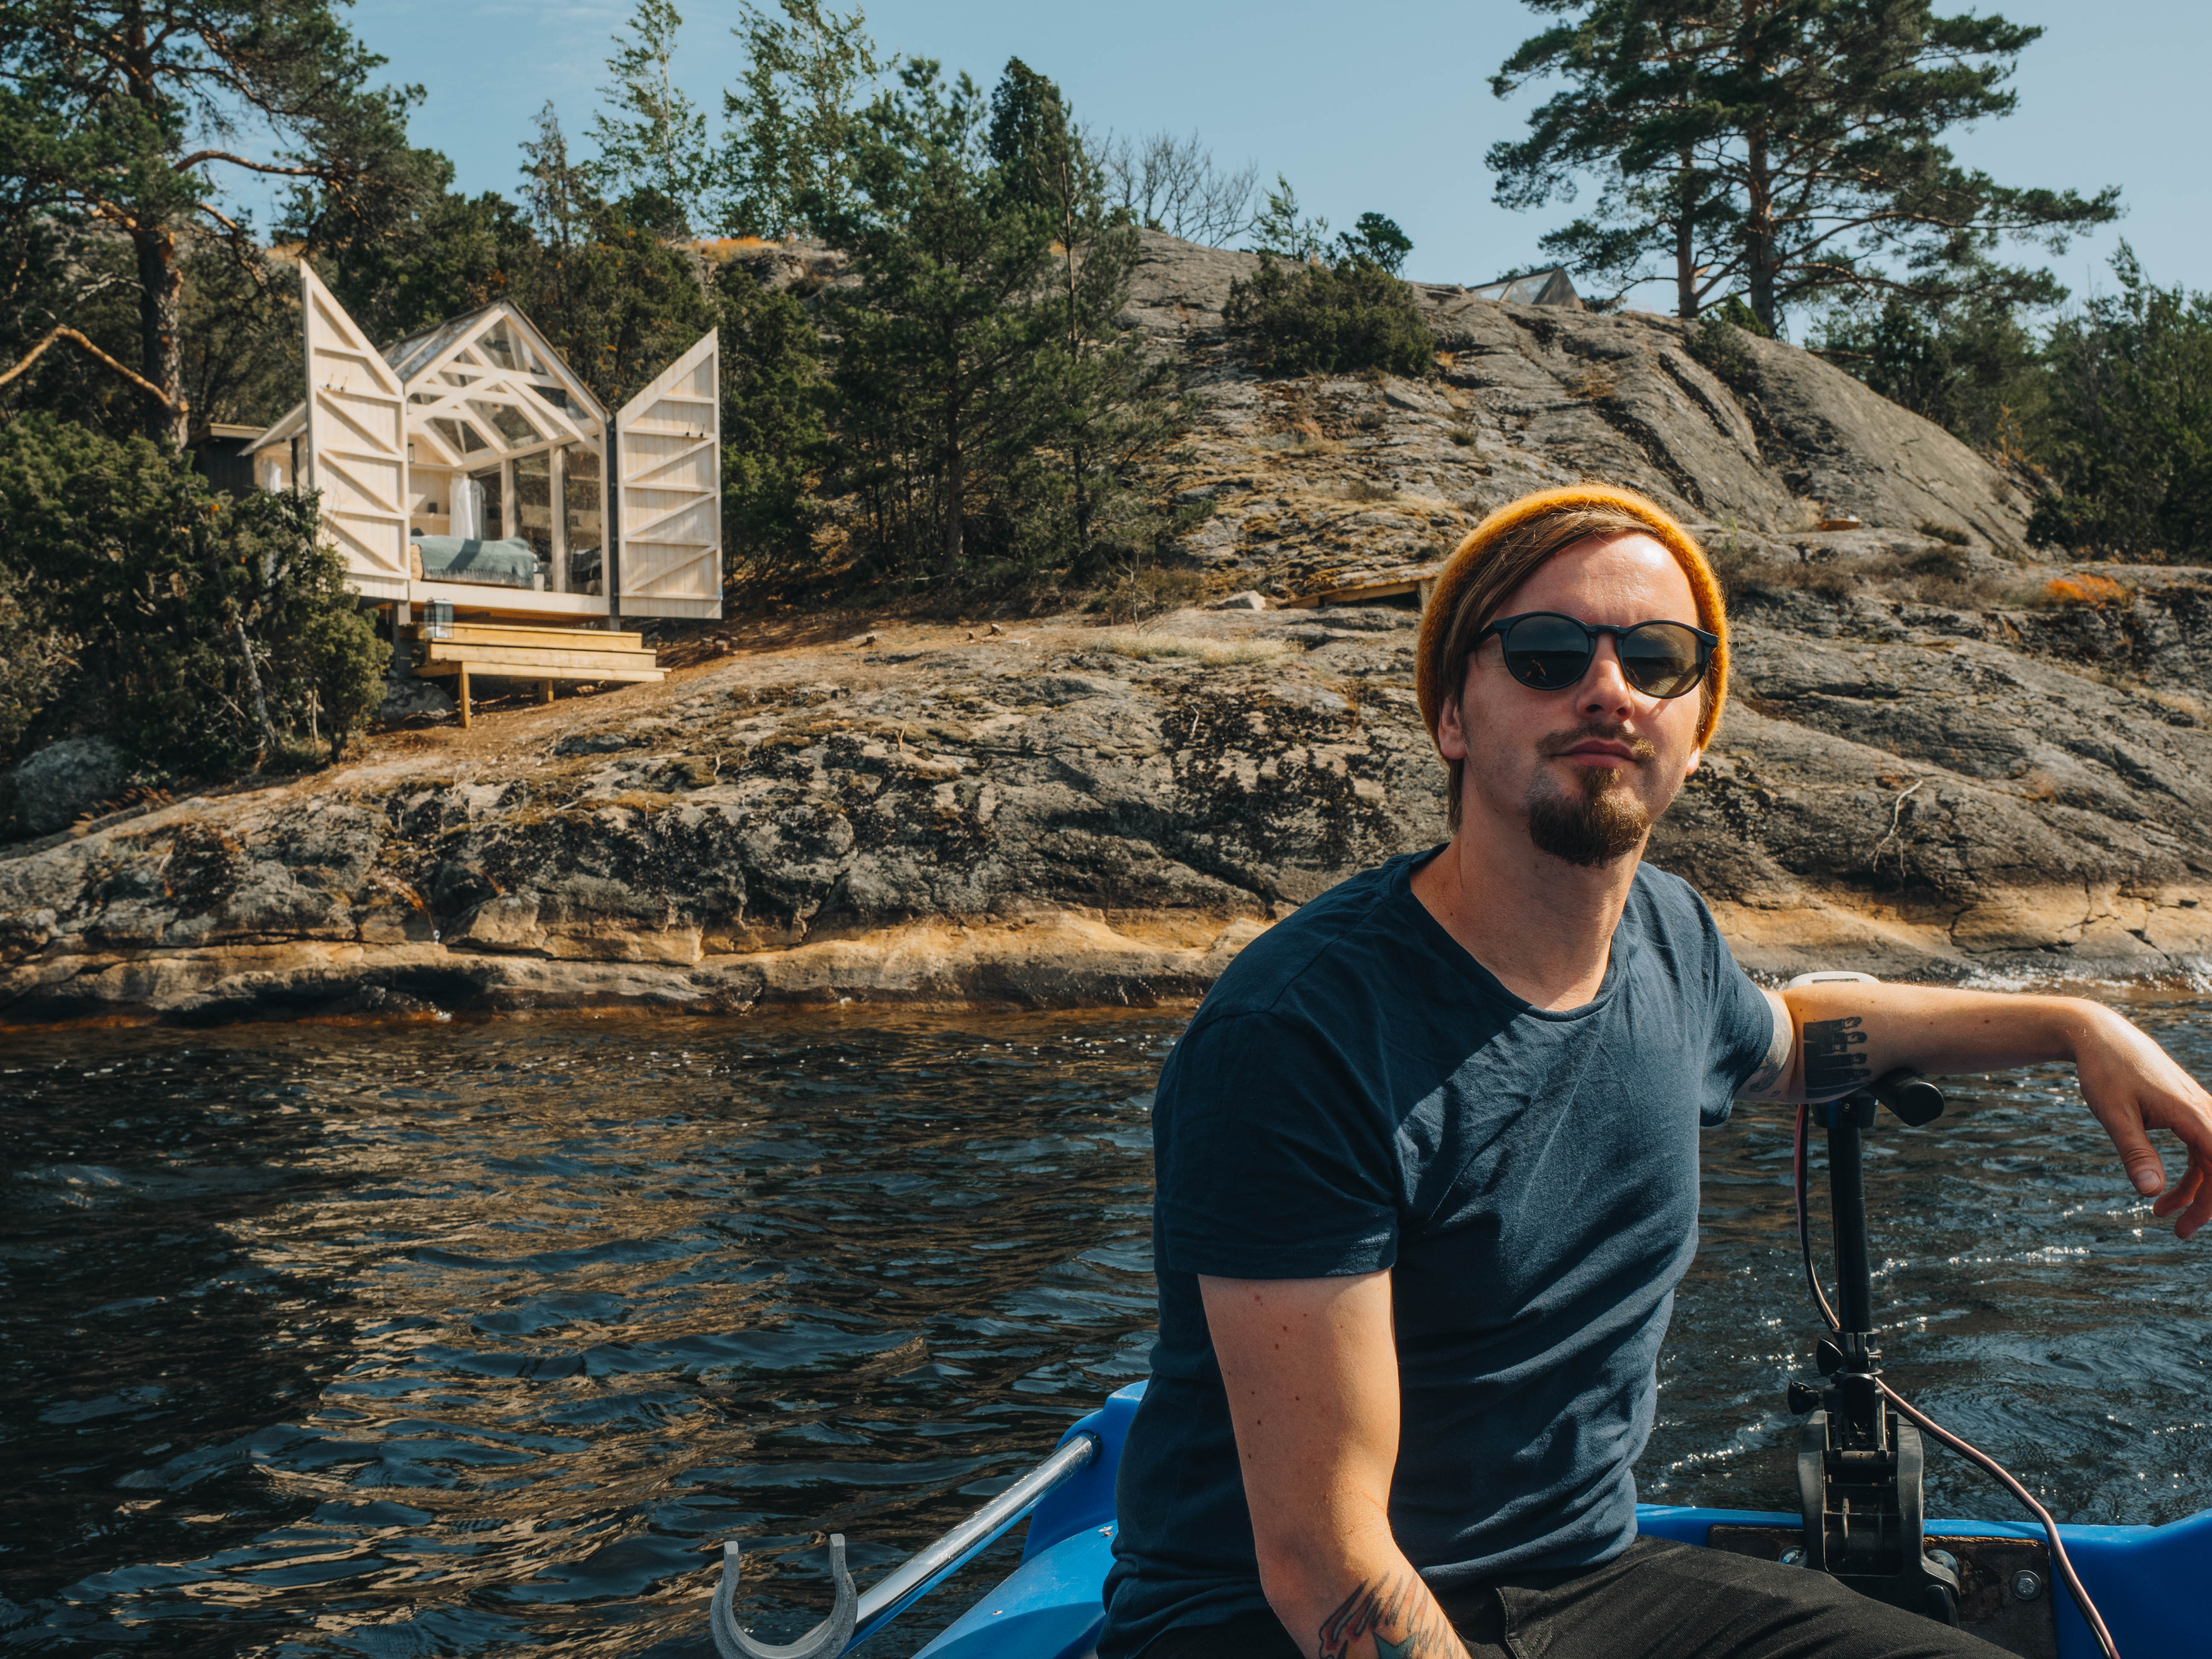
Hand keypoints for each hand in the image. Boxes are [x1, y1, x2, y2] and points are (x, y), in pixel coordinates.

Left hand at [2069, 1004, 2211, 1238]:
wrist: (2100, 1036)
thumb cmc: (2105, 1071)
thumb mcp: (2114, 1114)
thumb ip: (2135, 1153)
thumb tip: (2150, 1192)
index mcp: (2193, 1115)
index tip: (2190, 1225)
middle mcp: (2204, 1111)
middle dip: (2207, 1204)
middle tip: (2180, 1232)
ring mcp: (2197, 1111)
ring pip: (2210, 1161)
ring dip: (2194, 1191)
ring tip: (2161, 1216)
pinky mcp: (2186, 1112)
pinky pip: (2199, 1149)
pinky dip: (2187, 1173)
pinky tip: (2162, 1189)